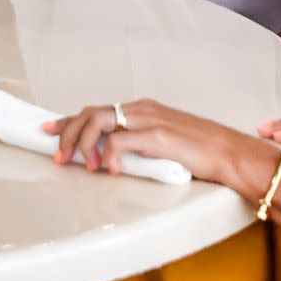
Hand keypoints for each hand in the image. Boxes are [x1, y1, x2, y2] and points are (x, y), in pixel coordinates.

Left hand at [44, 99, 246, 187]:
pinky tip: (112, 171)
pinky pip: (120, 141)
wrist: (231, 153)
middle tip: (58, 156)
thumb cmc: (202, 153)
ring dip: (82, 143)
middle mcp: (142, 110)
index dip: (69, 121)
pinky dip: (109, 156)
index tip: (50, 131)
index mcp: (143, 110)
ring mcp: (149, 120)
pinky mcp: (157, 136)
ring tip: (82, 165)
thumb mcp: (163, 145)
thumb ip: (139, 147)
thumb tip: (114, 161)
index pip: (96, 111)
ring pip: (98, 121)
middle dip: (67, 132)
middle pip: (90, 112)